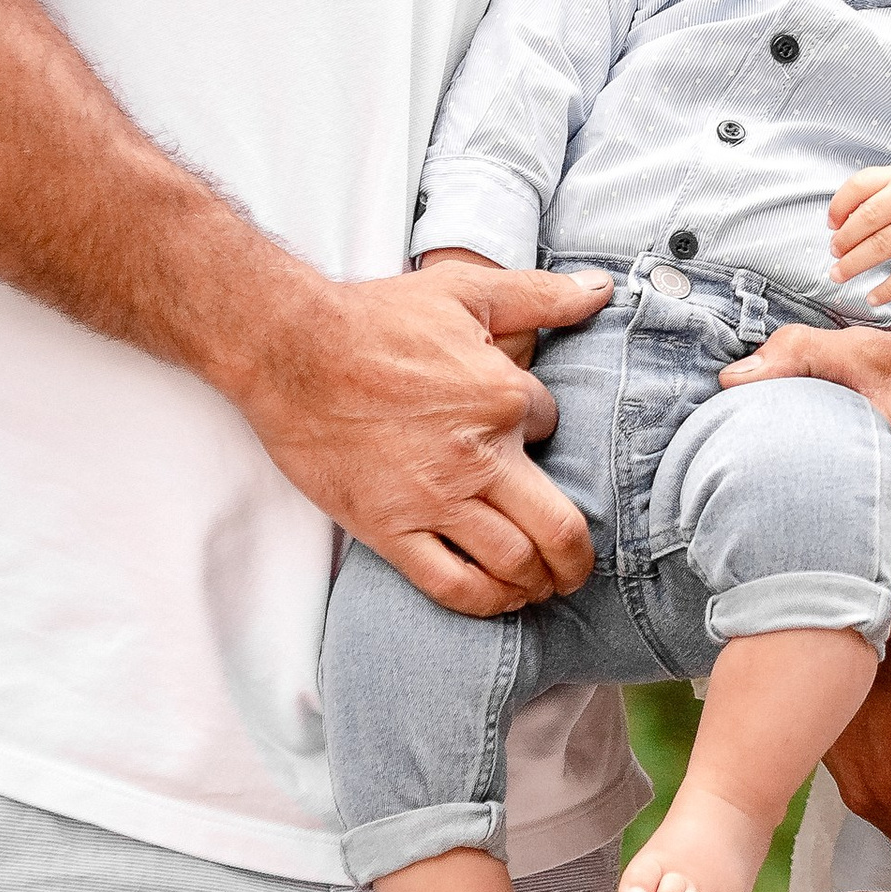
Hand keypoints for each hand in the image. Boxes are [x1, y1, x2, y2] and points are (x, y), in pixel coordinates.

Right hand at [237, 256, 612, 615]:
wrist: (290, 350)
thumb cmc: (374, 318)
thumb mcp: (466, 291)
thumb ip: (540, 294)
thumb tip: (600, 290)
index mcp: (503, 398)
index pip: (552, 427)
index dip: (543, 427)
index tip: (524, 434)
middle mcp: (478, 457)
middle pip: (558, 528)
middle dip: (577, 556)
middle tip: (578, 566)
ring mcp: (433, 499)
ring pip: (511, 563)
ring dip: (538, 582)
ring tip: (542, 585)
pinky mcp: (389, 528)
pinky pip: (451, 584)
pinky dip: (485, 601)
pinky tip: (498, 598)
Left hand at [720, 276, 890, 604]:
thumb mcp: (865, 351)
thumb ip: (797, 356)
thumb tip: (732, 378)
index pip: (866, 558)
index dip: (813, 576)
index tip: (770, 578)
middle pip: (875, 593)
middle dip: (823, 597)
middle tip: (771, 592)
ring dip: (851, 599)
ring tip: (799, 590)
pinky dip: (875, 590)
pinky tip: (839, 577)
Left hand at [827, 165, 890, 303]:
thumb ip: (873, 193)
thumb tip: (837, 222)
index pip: (859, 185)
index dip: (838, 206)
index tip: (831, 224)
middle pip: (867, 218)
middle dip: (843, 239)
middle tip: (834, 253)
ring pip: (881, 246)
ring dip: (854, 264)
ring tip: (838, 274)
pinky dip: (886, 289)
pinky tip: (872, 297)